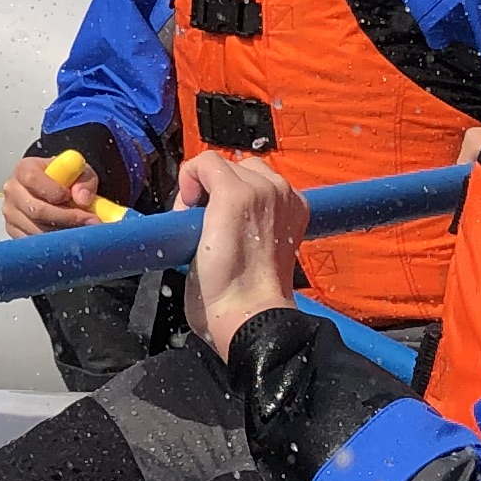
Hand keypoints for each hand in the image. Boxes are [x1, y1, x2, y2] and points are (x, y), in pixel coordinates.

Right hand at [1, 149, 104, 238]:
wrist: (52, 190)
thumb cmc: (64, 179)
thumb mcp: (79, 173)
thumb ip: (84, 181)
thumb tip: (82, 199)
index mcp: (24, 169)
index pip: (32, 179)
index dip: (53, 190)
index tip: (71, 197)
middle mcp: (12, 191)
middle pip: (35, 210)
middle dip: (66, 217)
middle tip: (89, 221)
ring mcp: (10, 213)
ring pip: (36, 229)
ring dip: (62, 233)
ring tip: (83, 230)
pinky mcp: (12, 231)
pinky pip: (32, 242)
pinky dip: (52, 243)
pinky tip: (68, 238)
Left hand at [177, 150, 307, 354]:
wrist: (251, 318)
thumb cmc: (252, 301)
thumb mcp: (265, 252)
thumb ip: (251, 229)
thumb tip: (219, 225)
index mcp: (294, 209)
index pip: (260, 182)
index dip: (233, 199)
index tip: (222, 227)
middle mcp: (283, 194)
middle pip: (242, 168)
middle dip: (217, 189)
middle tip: (203, 225)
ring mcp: (260, 190)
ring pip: (222, 164)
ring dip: (204, 186)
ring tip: (197, 224)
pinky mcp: (234, 193)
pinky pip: (204, 163)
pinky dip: (189, 178)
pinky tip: (185, 210)